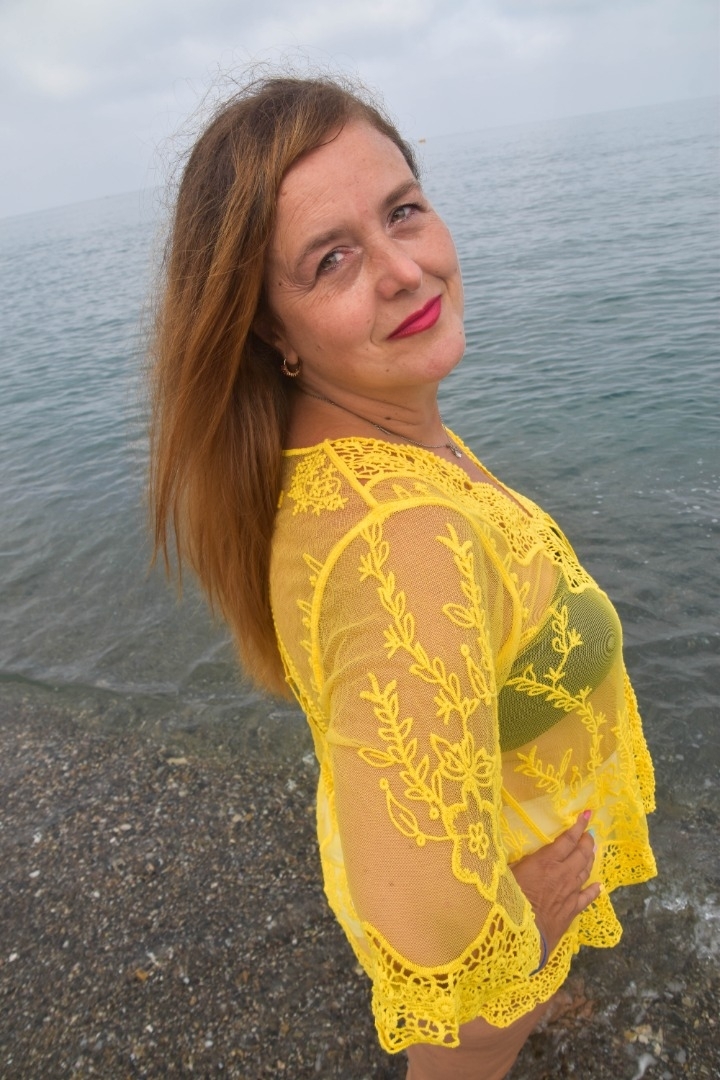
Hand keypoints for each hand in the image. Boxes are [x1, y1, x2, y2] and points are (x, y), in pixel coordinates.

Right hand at [509, 811, 599, 957]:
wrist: (522, 936)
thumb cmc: (508, 900)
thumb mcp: (506, 873)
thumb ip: (514, 860)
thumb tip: (505, 848)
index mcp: (546, 862)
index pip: (567, 840)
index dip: (578, 826)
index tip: (587, 815)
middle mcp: (562, 875)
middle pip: (581, 854)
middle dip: (587, 841)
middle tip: (589, 833)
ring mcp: (569, 893)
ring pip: (585, 872)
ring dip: (590, 860)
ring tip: (592, 851)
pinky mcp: (571, 911)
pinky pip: (586, 898)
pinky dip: (594, 890)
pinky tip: (599, 887)